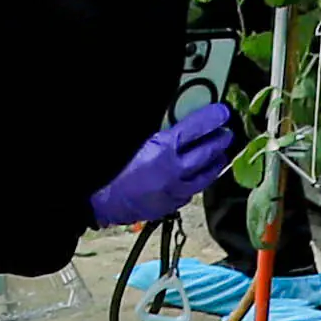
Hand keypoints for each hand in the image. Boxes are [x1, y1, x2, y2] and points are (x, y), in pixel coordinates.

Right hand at [91, 96, 241, 227]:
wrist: (94, 200)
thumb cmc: (107, 167)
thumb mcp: (131, 137)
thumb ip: (154, 125)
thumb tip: (167, 115)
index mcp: (163, 149)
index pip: (198, 128)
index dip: (213, 118)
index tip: (222, 113)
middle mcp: (173, 172)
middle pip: (208, 154)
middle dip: (220, 141)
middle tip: (226, 133)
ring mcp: (173, 193)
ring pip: (205, 178)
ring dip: (214, 165)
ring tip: (220, 156)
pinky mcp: (167, 207)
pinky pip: (189, 193)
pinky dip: (196, 182)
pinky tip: (195, 178)